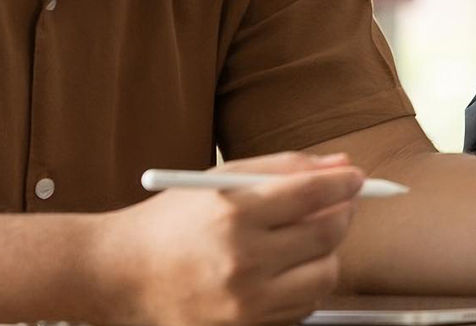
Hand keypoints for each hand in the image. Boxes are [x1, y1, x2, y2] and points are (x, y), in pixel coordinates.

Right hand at [97, 151, 363, 325]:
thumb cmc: (170, 222)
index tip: (356, 179)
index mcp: (232, 213)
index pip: (313, 193)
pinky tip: (282, 270)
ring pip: (325, 276)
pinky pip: (303, 307)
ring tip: (304, 241)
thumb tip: (342, 167)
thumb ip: (284, 168)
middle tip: (338, 205)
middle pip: (328, 234)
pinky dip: (303, 286)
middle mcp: (241, 259)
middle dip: (343, 214)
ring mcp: (244, 301)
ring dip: (327, 254)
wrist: (118, 275)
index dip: (346, 183)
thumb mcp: (220, 180)